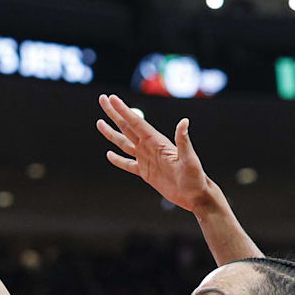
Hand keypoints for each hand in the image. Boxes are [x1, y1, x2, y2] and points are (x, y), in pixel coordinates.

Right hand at [98, 93, 213, 211]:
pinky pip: (128, 164)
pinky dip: (118, 160)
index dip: (123, 110)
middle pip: (127, 127)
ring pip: (124, 143)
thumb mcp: (189, 159)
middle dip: (114, 113)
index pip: (136, 123)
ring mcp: (146, 159)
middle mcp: (150, 147)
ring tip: (99, 122)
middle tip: (103, 99)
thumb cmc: (195, 177)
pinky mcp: (146, 173)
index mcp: (157, 142)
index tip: (112, 98)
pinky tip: (109, 154)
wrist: (195, 195)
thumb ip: (183, 141)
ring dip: (112, 133)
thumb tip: (184, 121)